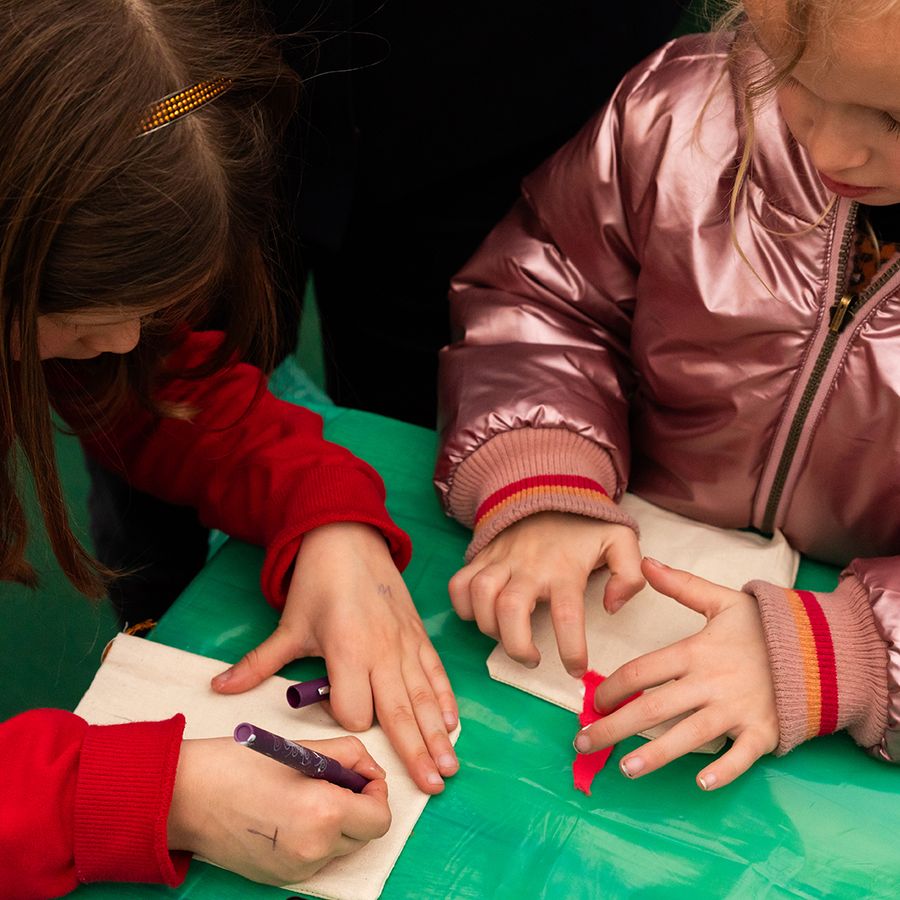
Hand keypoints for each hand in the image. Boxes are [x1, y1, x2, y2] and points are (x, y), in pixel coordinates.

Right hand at [168, 735, 389, 884]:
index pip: (379, 818)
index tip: (360, 776)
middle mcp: (314, 848)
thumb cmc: (237, 765)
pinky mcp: (279, 878)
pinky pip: (315, 857)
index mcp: (323, 813)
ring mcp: (296, 869)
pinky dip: (313, 837)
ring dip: (336, 822)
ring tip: (305, 794)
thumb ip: (348, 756)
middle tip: (334, 779)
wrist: (184, 797)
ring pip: (340, 847)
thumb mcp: (302, 748)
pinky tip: (288, 813)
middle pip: (364, 834)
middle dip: (357, 806)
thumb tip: (369, 770)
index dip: (376, 792)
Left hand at [211, 522, 457, 793]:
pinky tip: (452, 723)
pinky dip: (445, 697)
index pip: (354, 711)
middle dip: (415, 752)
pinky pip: (435, 672)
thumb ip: (260, 663)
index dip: (344, 720)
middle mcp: (383, 652)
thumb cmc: (317, 582)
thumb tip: (218, 688)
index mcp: (348, 651)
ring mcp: (405, 644)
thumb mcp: (289, 625)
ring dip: (438, 734)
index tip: (334, 710)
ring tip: (449, 767)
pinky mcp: (418, 634)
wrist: (348, 537)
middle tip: (432, 788)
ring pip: (424, 697)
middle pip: (400, 713)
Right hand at [448, 511, 642, 676]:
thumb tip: (611, 607)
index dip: (570, 649)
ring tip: (508, 637)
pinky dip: (463, 607)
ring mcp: (500, 560)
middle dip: (516, 645)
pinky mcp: (480, 557)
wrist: (545, 487)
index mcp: (565, 568)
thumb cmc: (584, 524)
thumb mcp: (620, 540)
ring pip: (480, 596)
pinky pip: (459, 584)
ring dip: (489, 627)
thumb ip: (630, 574)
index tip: (576, 670)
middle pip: (509, 609)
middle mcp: (528, 565)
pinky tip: (481, 616)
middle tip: (532, 659)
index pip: (566, 614)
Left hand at [573, 557, 778, 788]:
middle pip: (653, 708)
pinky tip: (700, 783)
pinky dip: (723, 770)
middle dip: (615, 727)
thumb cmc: (765, 627)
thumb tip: (645, 561)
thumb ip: (681, 584)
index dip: (612, 687)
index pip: (641, 671)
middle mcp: (710, 683)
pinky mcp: (763, 732)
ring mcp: (737, 710)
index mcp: (695, 651)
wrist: (822, 648)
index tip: (593, 701)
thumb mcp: (722, 600)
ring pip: (688, 736)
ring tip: (625, 768)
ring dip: (655, 755)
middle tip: (584, 742)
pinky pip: (740, 757)